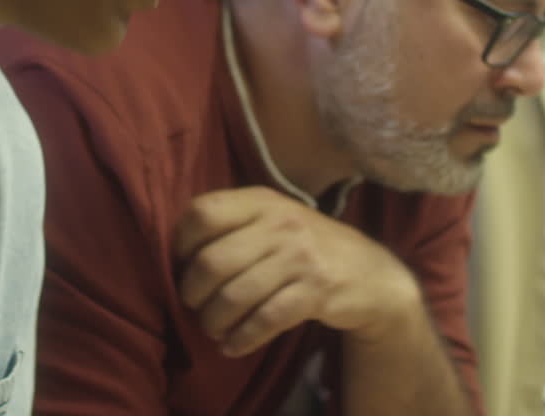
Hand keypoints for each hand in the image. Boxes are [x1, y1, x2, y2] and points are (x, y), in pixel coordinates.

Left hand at [173, 186, 419, 357]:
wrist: (369, 272)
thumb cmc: (304, 245)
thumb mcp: (272, 218)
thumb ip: (232, 224)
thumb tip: (175, 253)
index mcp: (261, 199)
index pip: (202, 213)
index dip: (182, 243)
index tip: (183, 265)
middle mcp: (280, 222)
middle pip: (212, 261)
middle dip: (193, 293)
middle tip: (194, 306)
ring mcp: (300, 257)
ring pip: (234, 296)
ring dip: (214, 322)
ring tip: (212, 329)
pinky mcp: (316, 292)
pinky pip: (264, 320)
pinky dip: (241, 339)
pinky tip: (233, 345)